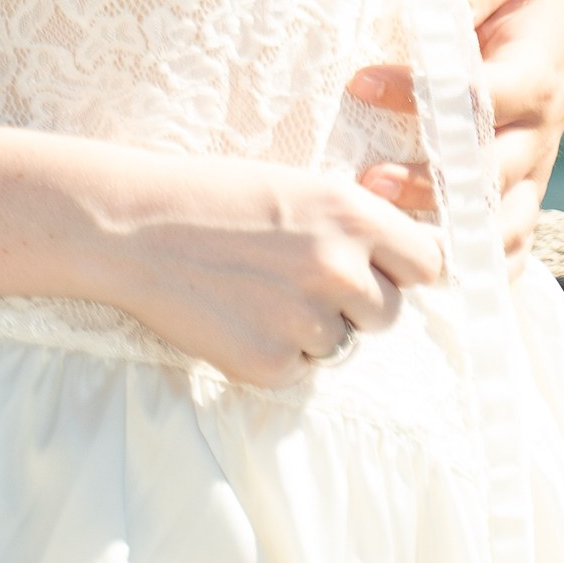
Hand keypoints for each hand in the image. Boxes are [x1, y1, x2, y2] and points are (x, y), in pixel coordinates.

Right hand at [100, 161, 445, 390]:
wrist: (134, 226)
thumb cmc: (214, 198)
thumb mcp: (299, 189)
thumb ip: (354, 225)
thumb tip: (407, 260)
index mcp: (352, 214)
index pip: (429, 264)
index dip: (404, 270)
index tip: (381, 271)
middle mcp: (340, 267)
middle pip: (390, 312)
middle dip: (356, 305)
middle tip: (299, 283)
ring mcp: (306, 320)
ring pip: (342, 345)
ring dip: (313, 331)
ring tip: (259, 295)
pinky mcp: (270, 365)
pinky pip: (300, 373)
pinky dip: (276, 356)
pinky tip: (237, 319)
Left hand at [345, 0, 563, 258]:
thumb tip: (436, 1)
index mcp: (533, 75)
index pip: (476, 95)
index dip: (419, 94)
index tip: (360, 81)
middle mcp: (537, 131)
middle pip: (489, 174)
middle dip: (428, 184)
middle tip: (366, 182)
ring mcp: (533, 167)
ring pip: (503, 221)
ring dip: (451, 236)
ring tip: (393, 240)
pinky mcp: (525, 189)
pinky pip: (514, 243)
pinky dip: (484, 268)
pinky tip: (437, 282)